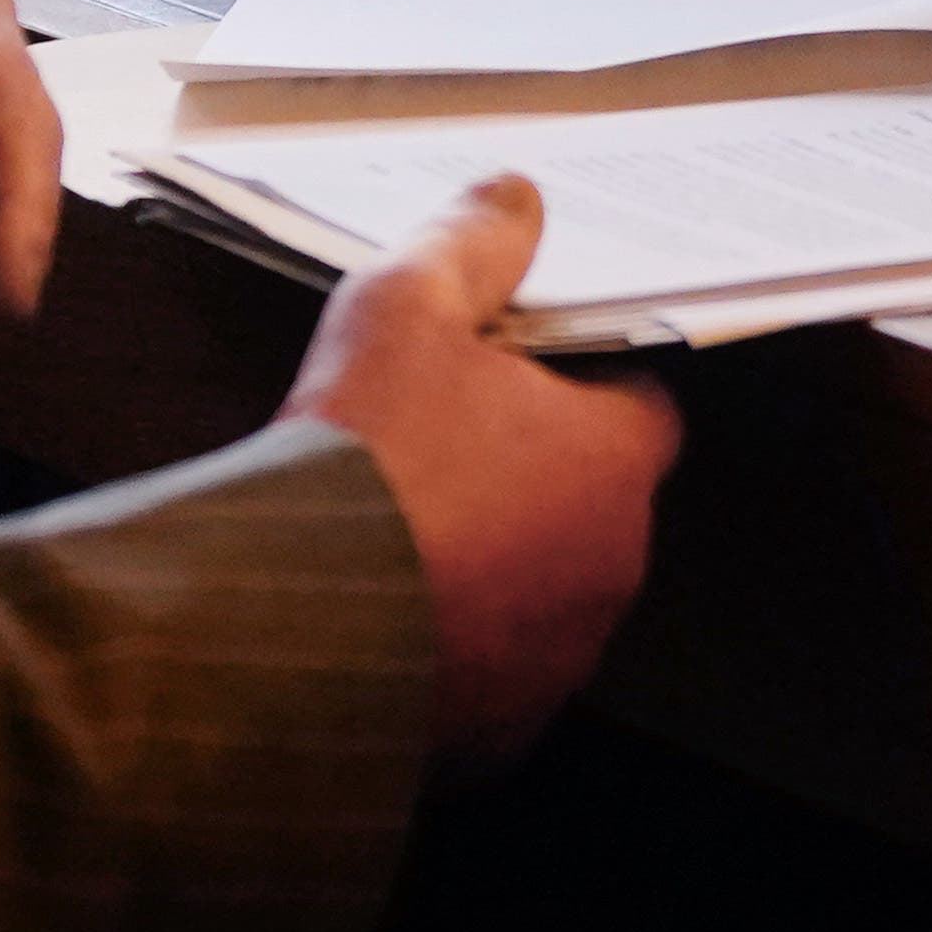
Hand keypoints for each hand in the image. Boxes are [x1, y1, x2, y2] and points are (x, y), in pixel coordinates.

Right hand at [282, 178, 681, 768]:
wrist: (292, 632)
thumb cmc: (365, 456)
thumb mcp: (404, 308)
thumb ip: (469, 245)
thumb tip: (515, 195)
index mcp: (613, 459)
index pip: (639, 402)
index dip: (581, 379)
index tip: (517, 370)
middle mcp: (610, 566)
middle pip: (589, 499)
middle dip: (529, 472)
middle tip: (438, 444)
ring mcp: (560, 661)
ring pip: (542, 592)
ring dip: (493, 564)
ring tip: (397, 532)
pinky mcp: (501, 737)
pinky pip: (491, 677)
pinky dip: (450, 646)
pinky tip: (377, 615)